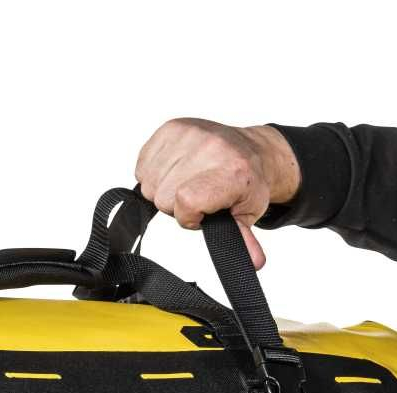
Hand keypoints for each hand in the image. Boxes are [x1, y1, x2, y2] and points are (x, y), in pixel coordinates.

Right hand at [135, 118, 300, 268]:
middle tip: (198, 196)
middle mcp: (210, 147)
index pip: (186, 201)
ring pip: (148, 182)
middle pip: (162, 195)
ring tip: (187, 182)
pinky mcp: (171, 126)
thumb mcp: (248, 213)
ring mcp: (188, 133)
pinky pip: (143, 164)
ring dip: (163, 188)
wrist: (250, 150)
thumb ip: (243, 239)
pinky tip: (176, 170)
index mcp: (231, 171)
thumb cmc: (246, 183)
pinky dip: (154, 172)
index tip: (203, 213)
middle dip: (175, 204)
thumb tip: (253, 263)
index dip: (188, 216)